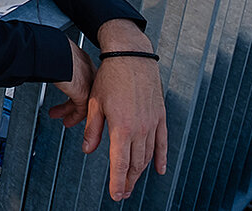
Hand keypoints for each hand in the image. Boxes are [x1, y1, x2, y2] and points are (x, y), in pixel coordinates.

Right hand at [48, 38, 92, 126]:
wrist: (54, 52)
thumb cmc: (52, 50)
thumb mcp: (59, 56)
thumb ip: (58, 63)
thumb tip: (48, 65)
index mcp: (82, 60)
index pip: (83, 78)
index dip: (75, 89)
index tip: (69, 95)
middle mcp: (88, 71)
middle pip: (84, 91)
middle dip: (73, 103)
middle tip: (66, 110)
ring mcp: (88, 83)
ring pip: (85, 102)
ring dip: (72, 112)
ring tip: (65, 120)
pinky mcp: (83, 93)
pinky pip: (82, 110)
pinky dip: (75, 117)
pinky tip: (67, 120)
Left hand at [84, 20, 166, 200]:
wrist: (132, 56)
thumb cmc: (111, 76)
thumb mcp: (95, 102)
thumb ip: (93, 129)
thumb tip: (88, 149)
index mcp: (122, 127)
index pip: (120, 163)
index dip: (118, 182)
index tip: (116, 195)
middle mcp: (140, 128)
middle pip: (135, 163)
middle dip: (128, 181)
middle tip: (123, 192)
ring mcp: (152, 123)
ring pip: (148, 156)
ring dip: (141, 172)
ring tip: (133, 182)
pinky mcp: (160, 116)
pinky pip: (163, 142)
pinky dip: (161, 158)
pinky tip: (159, 169)